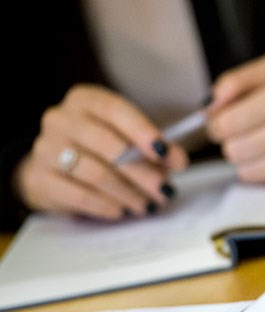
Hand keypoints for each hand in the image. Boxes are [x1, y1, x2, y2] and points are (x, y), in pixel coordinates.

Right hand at [15, 84, 187, 219]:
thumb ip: (157, 147)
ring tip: (147, 205)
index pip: (115, 109)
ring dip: (127, 193)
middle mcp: (61, 119)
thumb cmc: (101, 149)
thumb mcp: (130, 140)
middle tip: (164, 190)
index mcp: (85, 100)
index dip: (142, 131)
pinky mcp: (39, 178)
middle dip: (141, 171)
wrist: (53, 169)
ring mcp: (45, 148)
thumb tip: (178, 160)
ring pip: (94, 172)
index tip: (165, 152)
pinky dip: (104, 205)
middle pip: (106, 144)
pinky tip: (121, 211)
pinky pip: (77, 195)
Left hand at [206, 53, 264, 182]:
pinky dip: (263, 167)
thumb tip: (209, 108)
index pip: (225, 124)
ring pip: (245, 170)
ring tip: (260, 139)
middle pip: (233, 150)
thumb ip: (237, 81)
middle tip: (244, 128)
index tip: (222, 118)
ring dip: (245, 156)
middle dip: (231, 140)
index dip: (216, 122)